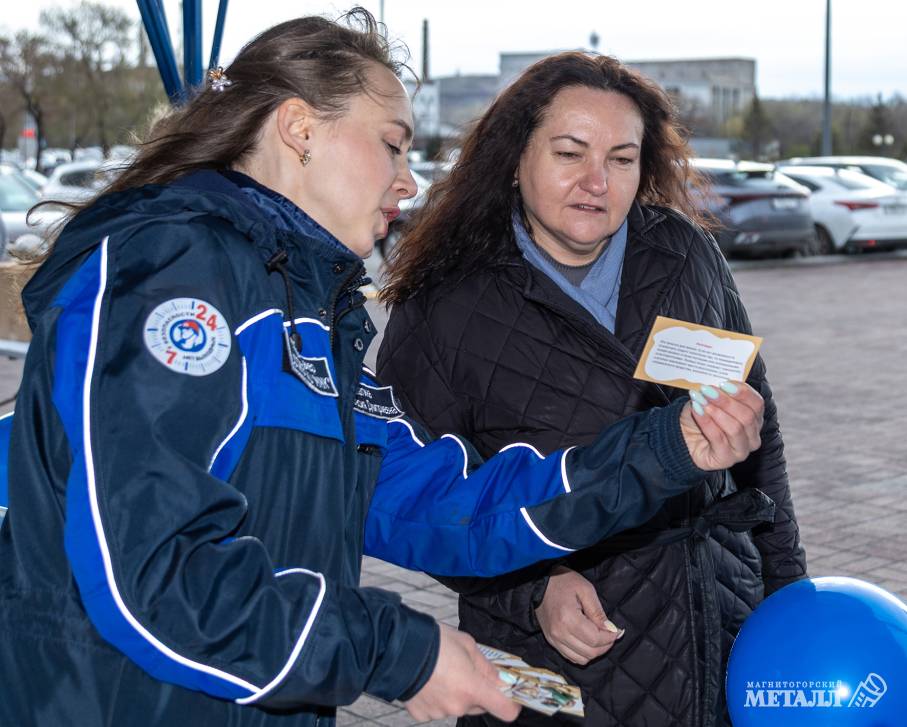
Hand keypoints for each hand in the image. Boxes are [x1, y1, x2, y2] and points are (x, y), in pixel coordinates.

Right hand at [404, 623, 520, 722]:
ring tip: (441, 672)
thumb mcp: (467, 645)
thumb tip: (498, 679)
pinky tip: (428, 680)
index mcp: (472, 689)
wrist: (397, 647)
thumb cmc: (434, 641)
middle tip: (465, 670)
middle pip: (478, 706)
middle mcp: (457, 706)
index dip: (511, 703)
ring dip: (454, 693)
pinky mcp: (422, 714)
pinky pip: (437, 708)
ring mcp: (438, 712)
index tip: (508, 694)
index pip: (505, 710)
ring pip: (456, 706)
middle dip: (477, 691)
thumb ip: (486, 666)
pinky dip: (436, 697)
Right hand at [535, 566, 622, 664]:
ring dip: (594, 652)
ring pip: (581, 659)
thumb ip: (598, 612)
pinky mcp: (551, 641)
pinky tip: (587, 641)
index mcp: (568, 619)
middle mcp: (559, 633)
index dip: (610, 638)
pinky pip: (571, 657)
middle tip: (610, 634)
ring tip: (599, 638)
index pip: (595, 640)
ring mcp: (554, 639)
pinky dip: (582, 654)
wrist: (540, 582)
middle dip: (605, 646)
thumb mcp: (585, 590)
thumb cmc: (564, 582)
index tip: (616, 630)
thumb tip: (611, 630)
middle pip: (590, 653)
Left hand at [680, 381, 763, 470]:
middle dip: (726, 401)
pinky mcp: (726, 460)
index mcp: (754, 418)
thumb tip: (716, 382)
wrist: (681, 437)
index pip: (757, 403)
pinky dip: (707, 423)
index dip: (742, 392)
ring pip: (735, 428)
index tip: (724, 383)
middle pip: (747, 416)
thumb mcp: (708, 399)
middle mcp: (752, 436)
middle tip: (708, 391)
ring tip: (701, 401)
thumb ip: (717, 391)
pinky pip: (719, 439)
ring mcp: (741, 450)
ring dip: (716, 412)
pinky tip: (697, 412)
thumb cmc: (699, 417)